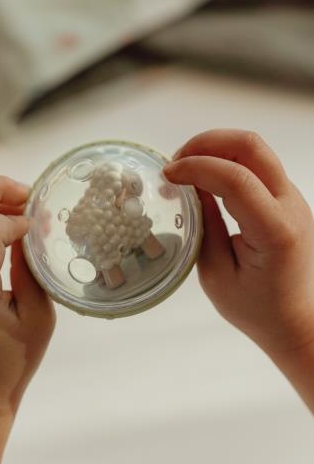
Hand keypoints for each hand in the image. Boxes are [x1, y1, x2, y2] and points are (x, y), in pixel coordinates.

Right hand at [164, 130, 313, 356]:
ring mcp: (293, 198)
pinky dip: (224, 161)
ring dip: (214, 148)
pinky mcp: (286, 198)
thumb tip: (190, 186)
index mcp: (275, 231)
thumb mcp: (216, 273)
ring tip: (185, 169)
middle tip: (175, 162)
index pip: (237, 179)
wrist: (295, 320)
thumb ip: (204, 225)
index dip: (197, 167)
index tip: (168, 175)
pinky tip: (203, 178)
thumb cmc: (255, 308)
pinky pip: (255, 164)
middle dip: (206, 143)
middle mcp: (291, 206)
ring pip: (254, 149)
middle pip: (251, 146)